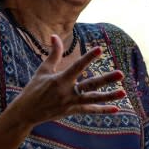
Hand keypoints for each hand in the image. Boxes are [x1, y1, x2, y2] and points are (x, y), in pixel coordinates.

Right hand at [11, 34, 125, 125]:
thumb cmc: (33, 89)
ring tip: (124, 92)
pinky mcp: (72, 111)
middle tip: (121, 74)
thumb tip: (55, 35)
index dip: (89, 58)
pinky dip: (103, 110)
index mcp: (59, 80)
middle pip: (90, 85)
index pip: (77, 67)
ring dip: (109, 97)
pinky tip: (116, 109)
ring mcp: (71, 103)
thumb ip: (54, 54)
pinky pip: (90, 110)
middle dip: (106, 80)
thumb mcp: (43, 70)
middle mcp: (67, 92)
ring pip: (93, 99)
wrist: (25, 113)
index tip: (100, 49)